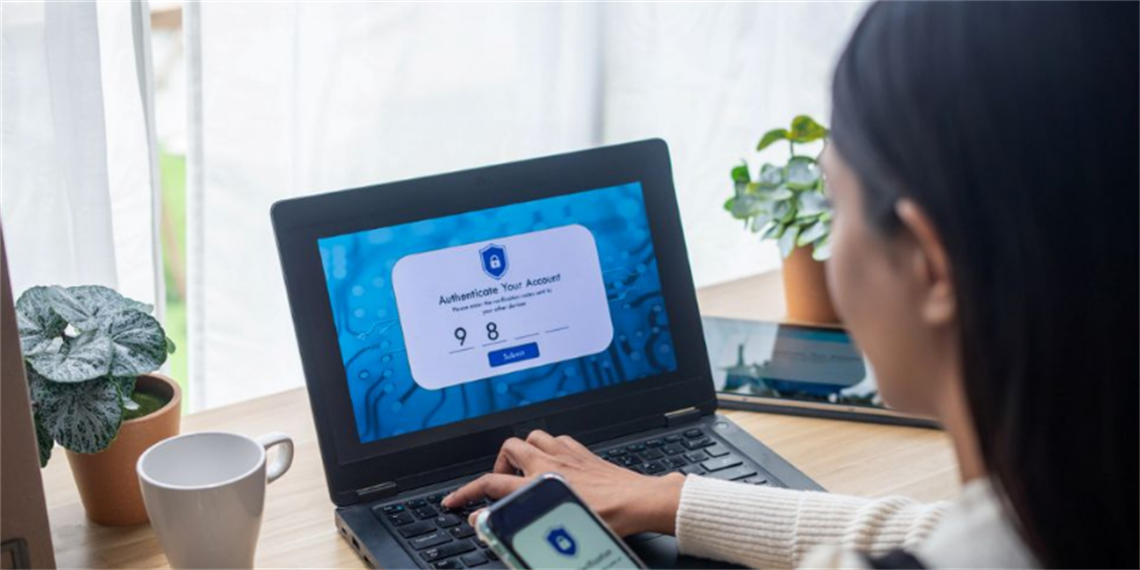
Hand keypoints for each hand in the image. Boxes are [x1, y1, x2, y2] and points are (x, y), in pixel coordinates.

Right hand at [441, 430, 685, 536]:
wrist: (641, 500)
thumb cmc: (610, 516)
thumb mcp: (558, 525)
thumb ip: (520, 520)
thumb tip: (490, 522)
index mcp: (540, 480)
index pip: (491, 484)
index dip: (467, 492)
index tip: (454, 501)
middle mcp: (550, 462)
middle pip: (509, 449)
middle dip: (499, 465)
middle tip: (502, 485)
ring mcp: (568, 454)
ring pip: (533, 437)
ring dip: (524, 452)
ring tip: (526, 472)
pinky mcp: (584, 452)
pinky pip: (558, 440)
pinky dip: (550, 448)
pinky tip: (556, 463)